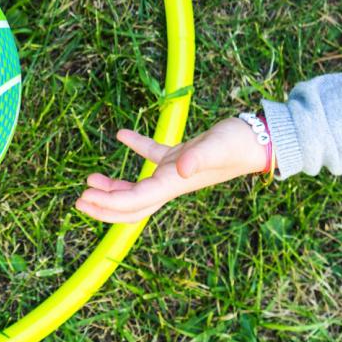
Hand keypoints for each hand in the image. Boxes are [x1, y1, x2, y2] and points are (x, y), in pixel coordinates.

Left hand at [75, 117, 268, 223]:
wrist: (262, 138)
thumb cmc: (240, 143)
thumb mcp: (218, 146)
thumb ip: (200, 157)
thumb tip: (182, 169)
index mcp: (175, 183)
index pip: (136, 200)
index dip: (109, 202)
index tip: (85, 198)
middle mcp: (172, 182)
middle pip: (133, 204)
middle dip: (105, 207)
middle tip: (79, 202)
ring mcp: (176, 170)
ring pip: (140, 184)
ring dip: (114, 185)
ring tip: (91, 178)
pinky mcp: (181, 154)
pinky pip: (153, 154)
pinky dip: (136, 145)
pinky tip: (121, 135)